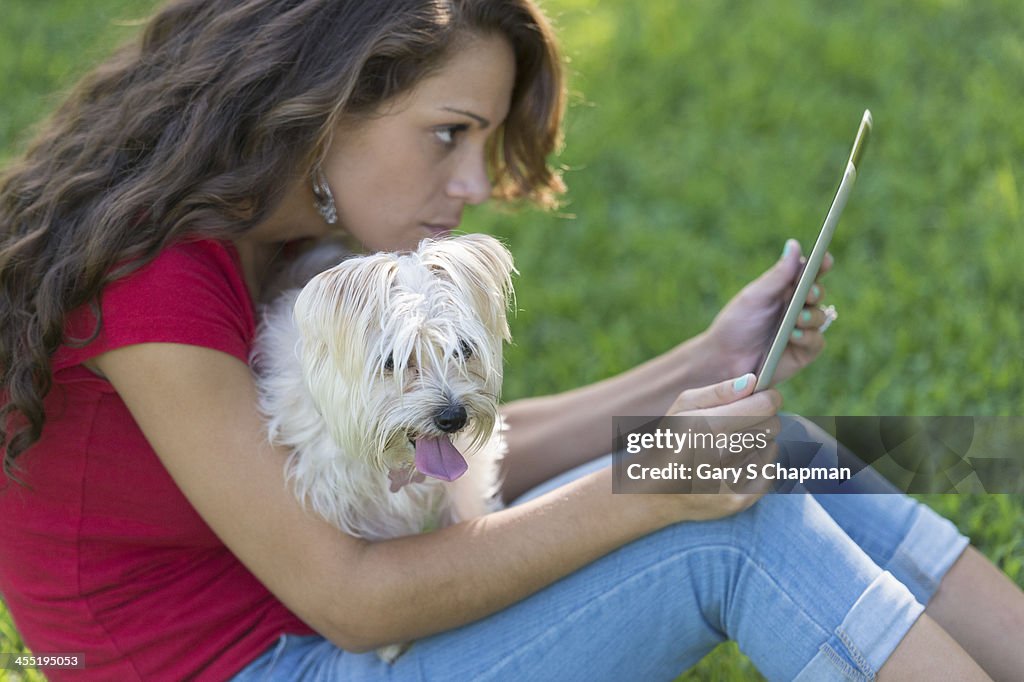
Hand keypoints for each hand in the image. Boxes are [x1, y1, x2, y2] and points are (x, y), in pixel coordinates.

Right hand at [640, 374, 781, 523]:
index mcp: (703, 425)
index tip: (762, 398)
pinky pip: (768, 472)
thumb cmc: (670, 441)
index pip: (763, 406)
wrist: (653, 492)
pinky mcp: (738, 502)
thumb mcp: (683, 406)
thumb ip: (719, 391)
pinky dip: (758, 465)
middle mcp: (717, 455)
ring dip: (757, 443)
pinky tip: (736, 464)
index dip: (767, 398)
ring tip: (731, 447)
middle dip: (761, 420)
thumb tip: (753, 381)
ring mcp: (729, 482)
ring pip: (770, 448)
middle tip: (741, 424)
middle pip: (771, 426)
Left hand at [704, 240, 833, 386]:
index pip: (809, 273)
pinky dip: (808, 337)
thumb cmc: (737, 324)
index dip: (820, 264)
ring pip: (821, 317)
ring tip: (796, 320)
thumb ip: (778, 275)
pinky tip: (794, 336)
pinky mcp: (804, 351)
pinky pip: (816, 341)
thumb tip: (794, 244)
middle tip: (809, 293)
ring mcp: (802, 329)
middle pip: (818, 293)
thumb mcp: (756, 296)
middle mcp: (797, 307)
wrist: (724, 359)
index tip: (824, 259)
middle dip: (816, 291)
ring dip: (811, 316)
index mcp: (786, 289)